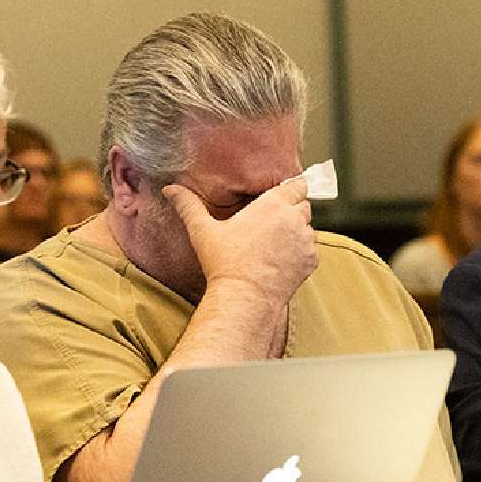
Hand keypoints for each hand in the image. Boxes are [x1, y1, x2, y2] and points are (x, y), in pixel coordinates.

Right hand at [162, 176, 316, 307]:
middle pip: (303, 203)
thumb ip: (188, 205)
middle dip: (291, 209)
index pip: (296, 184)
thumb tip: (170, 189)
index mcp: (272, 204)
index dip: (288, 189)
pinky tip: (280, 259)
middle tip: (271, 222)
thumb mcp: (203, 231)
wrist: (245, 297)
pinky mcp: (311, 260)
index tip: (277, 196)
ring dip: (297, 230)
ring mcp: (306, 240)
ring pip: (308, 226)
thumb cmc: (224, 263)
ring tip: (274, 243)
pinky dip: (301, 251)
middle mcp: (294, 218)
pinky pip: (311, 248)